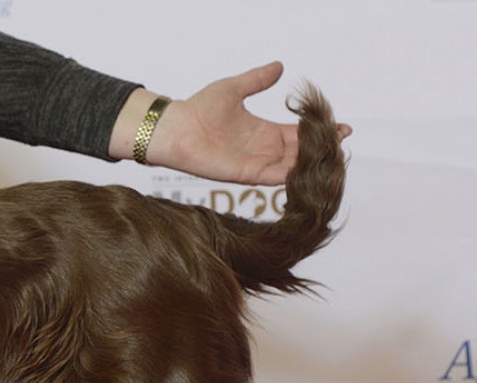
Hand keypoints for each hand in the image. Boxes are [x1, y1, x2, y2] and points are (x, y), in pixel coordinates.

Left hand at [112, 62, 351, 185]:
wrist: (176, 128)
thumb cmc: (198, 108)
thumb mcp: (234, 88)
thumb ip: (257, 79)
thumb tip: (279, 66)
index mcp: (262, 130)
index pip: (299, 133)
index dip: (320, 131)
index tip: (343, 127)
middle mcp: (262, 149)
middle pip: (301, 151)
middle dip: (323, 148)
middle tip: (344, 142)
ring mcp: (255, 163)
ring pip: (292, 166)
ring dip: (312, 162)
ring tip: (335, 154)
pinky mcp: (246, 174)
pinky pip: (275, 177)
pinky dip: (293, 174)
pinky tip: (311, 167)